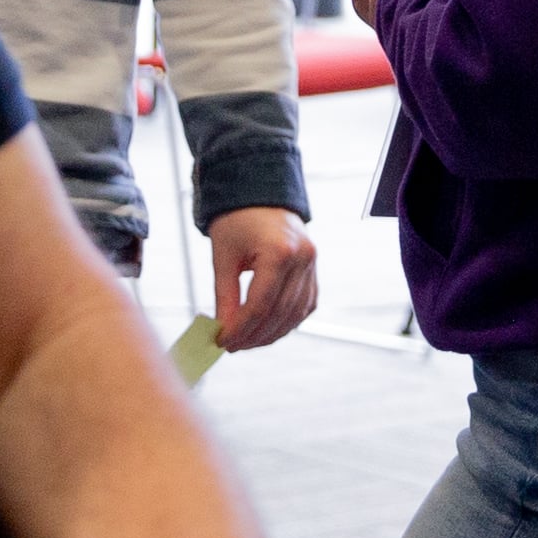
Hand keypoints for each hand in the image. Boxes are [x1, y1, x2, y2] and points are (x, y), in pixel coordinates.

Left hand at [207, 208, 319, 350]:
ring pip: (295, 314)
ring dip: (272, 333)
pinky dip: (288, 321)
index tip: (223, 342)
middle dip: (255, 336)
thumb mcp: (224, 256)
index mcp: (279, 251)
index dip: (241, 329)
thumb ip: (225, 296)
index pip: (260, 304)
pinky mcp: (314, 269)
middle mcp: (302, 258)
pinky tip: (268, 329)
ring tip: (248, 342)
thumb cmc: (237, 220)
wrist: (260, 191)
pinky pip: (305, 305)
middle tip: (232, 347)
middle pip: (279, 313)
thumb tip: (223, 331)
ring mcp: (312, 264)